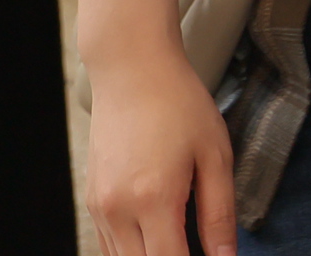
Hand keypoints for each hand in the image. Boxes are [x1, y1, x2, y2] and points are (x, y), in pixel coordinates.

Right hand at [82, 40, 234, 255]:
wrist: (132, 72)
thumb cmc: (180, 106)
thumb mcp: (215, 154)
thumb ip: (219, 212)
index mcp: (154, 199)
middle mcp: (118, 210)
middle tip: (198, 248)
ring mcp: (99, 207)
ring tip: (182, 243)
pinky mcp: (92, 201)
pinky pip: (109, 245)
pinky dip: (133, 251)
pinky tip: (159, 239)